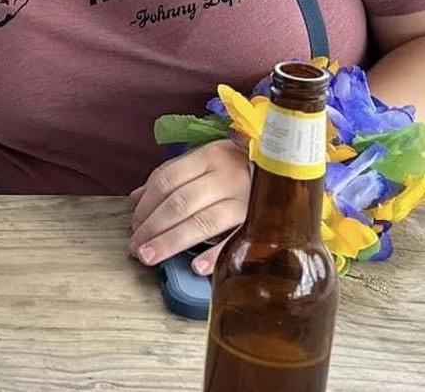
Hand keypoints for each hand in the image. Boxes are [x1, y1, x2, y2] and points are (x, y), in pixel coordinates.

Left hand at [128, 139, 250, 273]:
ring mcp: (246, 199)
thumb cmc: (238, 168)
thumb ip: (172, 178)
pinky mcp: (262, 222)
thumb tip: (136, 198)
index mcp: (209, 157)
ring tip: (150, 257)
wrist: (290, 172)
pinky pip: (235, 240)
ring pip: (202, 222)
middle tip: (136, 248)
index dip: (147, 204)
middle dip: (153, 227)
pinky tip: (197, 267)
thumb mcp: (205, 162)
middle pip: (180, 202)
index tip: (134, 225)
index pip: (167, 179)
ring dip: (171, 242)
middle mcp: (226, 176)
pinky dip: (215, 254)